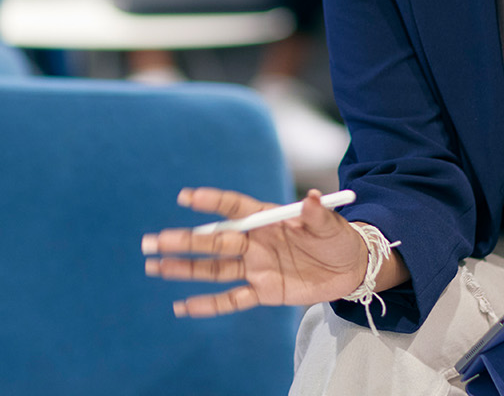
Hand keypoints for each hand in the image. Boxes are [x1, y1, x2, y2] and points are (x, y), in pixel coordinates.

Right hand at [142, 188, 368, 316]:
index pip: (234, 208)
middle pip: (214, 241)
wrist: (350, 268)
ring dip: (185, 268)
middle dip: (183, 241)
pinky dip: (208, 304)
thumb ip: (317, 214)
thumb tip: (312, 197)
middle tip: (152, 241)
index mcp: (266, 218)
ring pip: (214, 268)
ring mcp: (256, 267)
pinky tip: (182, 306)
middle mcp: (255, 242)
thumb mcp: (331, 225)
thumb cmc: (338, 238)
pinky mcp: (264, 291)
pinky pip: (232, 299)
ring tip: (154, 266)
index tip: (185, 198)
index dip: (211, 203)